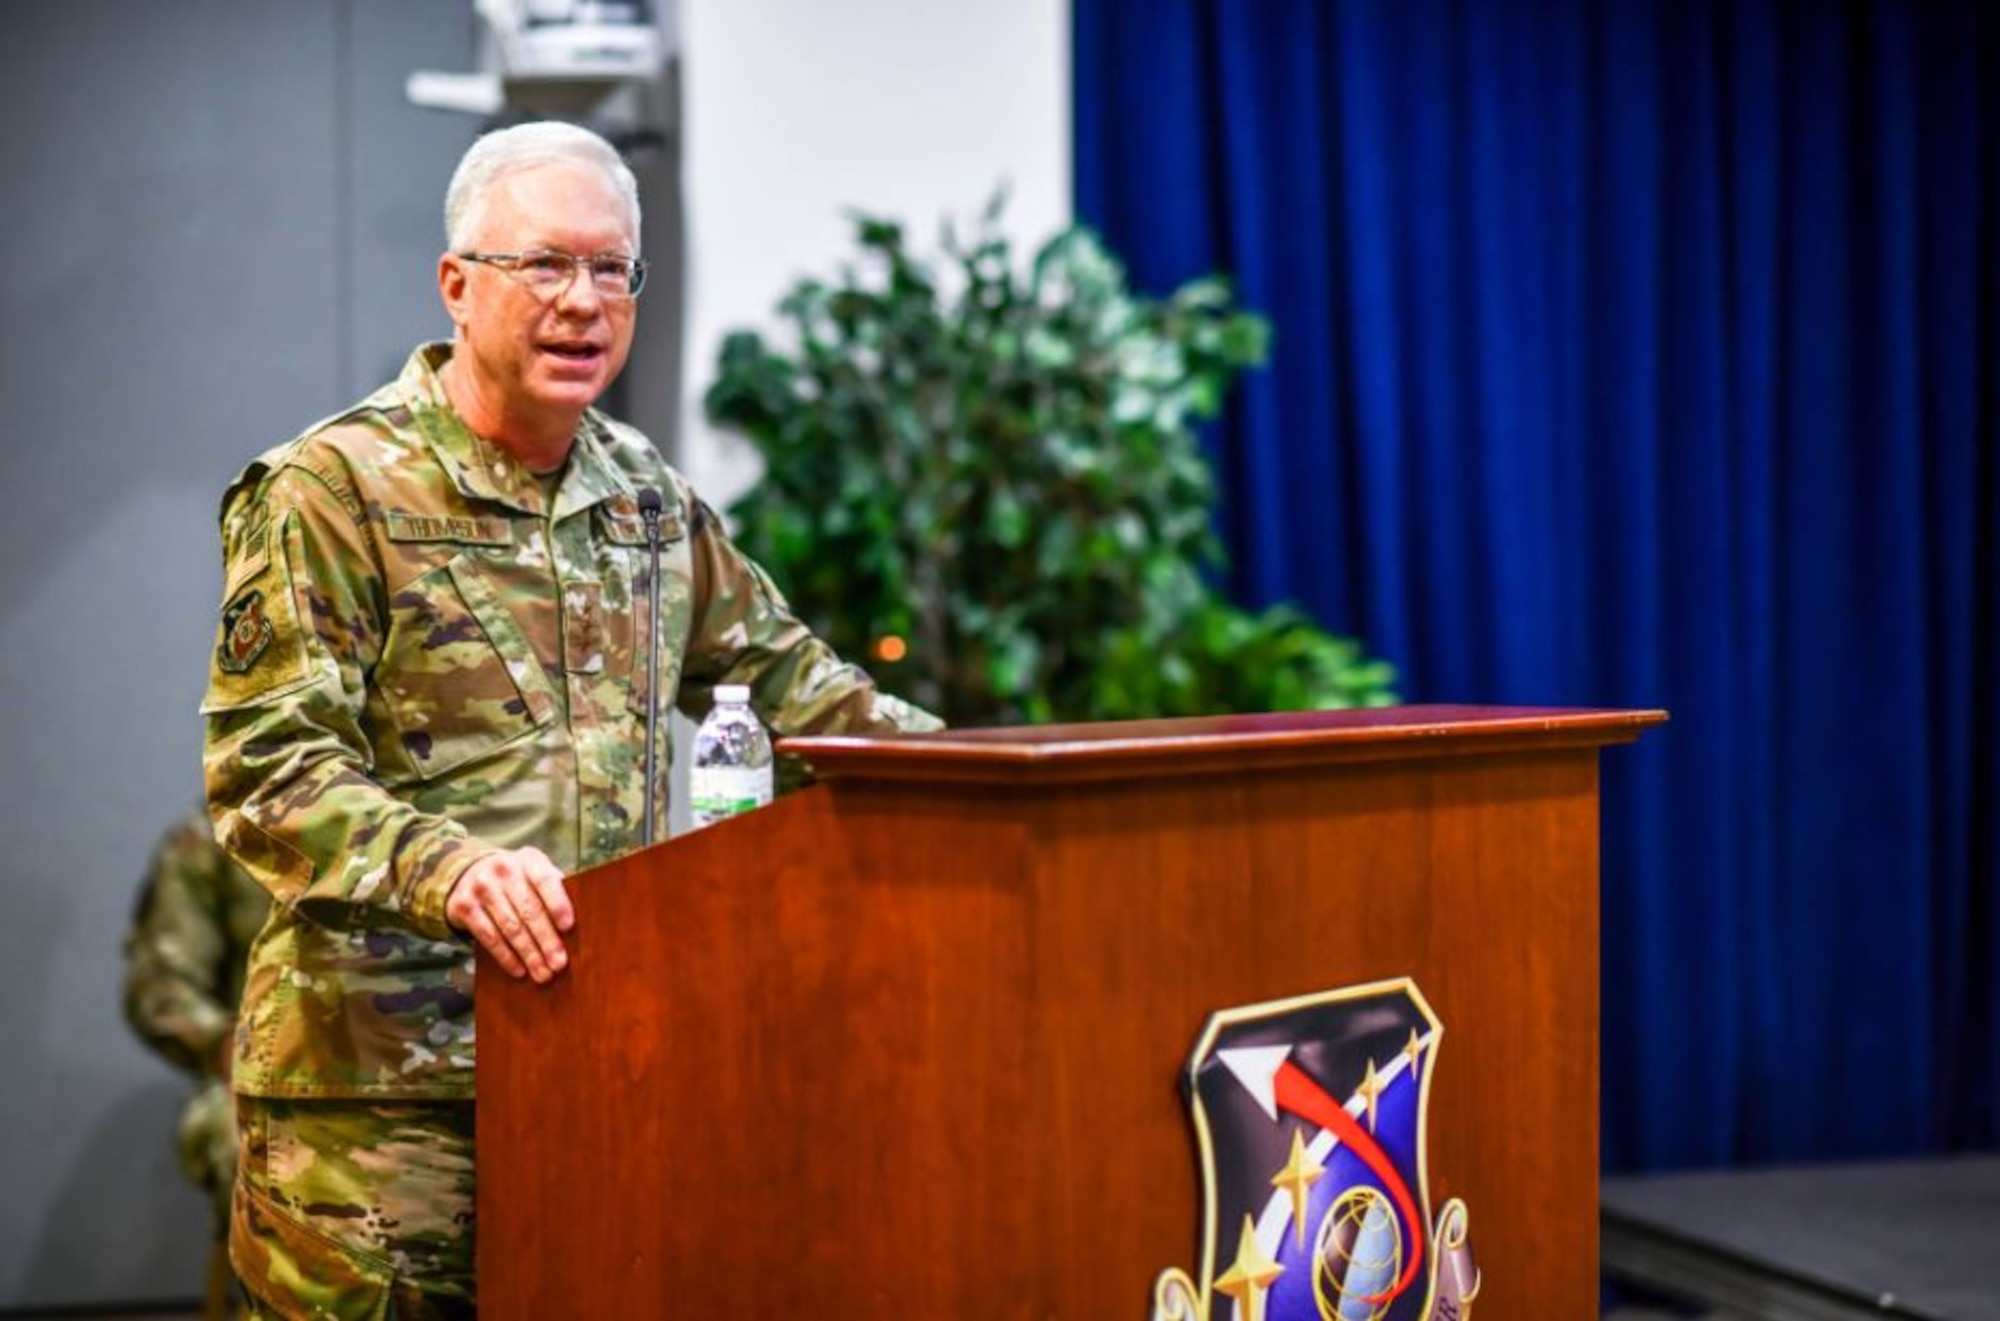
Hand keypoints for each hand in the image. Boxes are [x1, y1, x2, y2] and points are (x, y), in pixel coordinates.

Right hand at [445, 847, 574, 983]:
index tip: (569, 927)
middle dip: (546, 941)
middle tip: (559, 964)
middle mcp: (503, 869)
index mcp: (529, 860)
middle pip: (529, 911)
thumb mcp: (535, 874)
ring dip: (529, 954)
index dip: (557, 903)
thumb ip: (554, 890)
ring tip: (543, 973)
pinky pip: (488, 937)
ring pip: (510, 927)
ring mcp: (481, 887)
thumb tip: (583, 920)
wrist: (468, 873)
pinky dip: (506, 956)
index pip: (545, 880)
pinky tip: (519, 970)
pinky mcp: (464, 906)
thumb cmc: (516, 880)